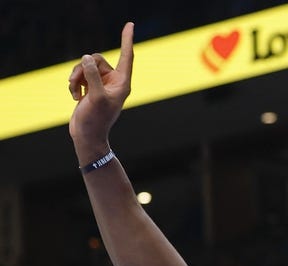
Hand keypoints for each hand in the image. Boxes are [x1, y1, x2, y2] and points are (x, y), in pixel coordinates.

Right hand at [68, 22, 134, 150]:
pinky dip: (74, 83)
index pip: (126, 57)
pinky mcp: (90, 87)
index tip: (130, 24)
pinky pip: (79, 74)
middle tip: (77, 83)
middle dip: (83, 68)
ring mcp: (101, 84)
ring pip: (85, 66)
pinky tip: (74, 96)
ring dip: (76, 76)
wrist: (87, 136)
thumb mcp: (94, 97)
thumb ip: (92, 76)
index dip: (127, 40)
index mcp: (122, 83)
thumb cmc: (95, 120)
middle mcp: (114, 82)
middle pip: (96, 59)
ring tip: (74, 92)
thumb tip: (87, 57)